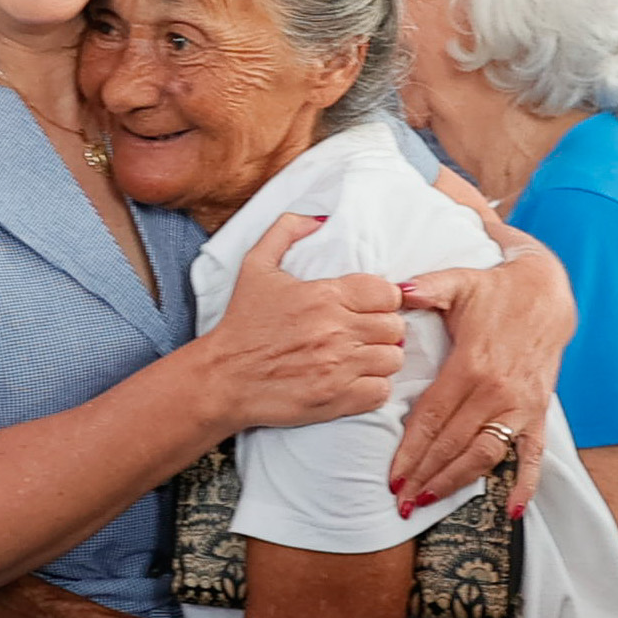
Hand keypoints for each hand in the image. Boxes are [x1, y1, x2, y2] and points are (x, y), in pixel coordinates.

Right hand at [201, 214, 405, 429]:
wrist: (223, 378)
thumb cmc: (241, 324)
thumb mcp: (255, 266)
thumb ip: (286, 231)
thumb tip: (319, 219)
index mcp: (324, 296)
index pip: (387, 293)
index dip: (383, 300)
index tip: (369, 307)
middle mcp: (335, 330)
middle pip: (395, 327)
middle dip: (383, 329)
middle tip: (366, 334)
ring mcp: (338, 367)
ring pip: (393, 359)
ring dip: (381, 358)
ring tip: (363, 357)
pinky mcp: (336, 398)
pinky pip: (381, 391)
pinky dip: (374, 387)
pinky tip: (356, 381)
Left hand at [391, 225, 573, 513]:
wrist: (549, 293)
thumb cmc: (497, 291)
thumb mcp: (460, 282)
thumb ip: (427, 287)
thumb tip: (395, 290)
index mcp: (471, 365)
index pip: (433, 418)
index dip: (410, 451)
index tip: (392, 477)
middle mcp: (497, 392)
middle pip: (453, 444)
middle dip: (424, 475)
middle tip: (400, 501)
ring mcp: (520, 406)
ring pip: (485, 455)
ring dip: (456, 482)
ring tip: (429, 501)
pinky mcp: (539, 412)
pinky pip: (533, 455)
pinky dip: (525, 484)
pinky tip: (512, 510)